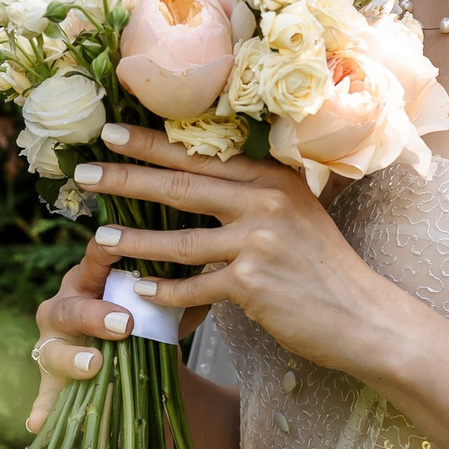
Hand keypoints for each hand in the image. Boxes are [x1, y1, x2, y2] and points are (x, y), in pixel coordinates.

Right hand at [26, 216, 219, 434]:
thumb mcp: (160, 310)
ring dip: (73, 360)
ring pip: (53, 352)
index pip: (91, 261)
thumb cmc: (141, 324)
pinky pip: (45, 399)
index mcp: (86, 281)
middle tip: (125, 324)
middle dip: (95, 315)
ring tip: (96, 366)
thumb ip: (180, 297)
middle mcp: (62, 310)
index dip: (102, 254)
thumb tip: (212, 287)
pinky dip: (42, 410)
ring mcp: (53, 348)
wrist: (124, 364)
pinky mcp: (52, 383)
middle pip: (70, 309)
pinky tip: (37, 424)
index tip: (119, 250)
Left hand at [70, 123, 407, 377]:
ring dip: (133, 240)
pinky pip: (194, 287)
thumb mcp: (296, 215)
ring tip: (96, 239)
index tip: (111, 132)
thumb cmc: (323, 268)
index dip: (151, 144)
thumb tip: (201, 179)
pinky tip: (138, 290)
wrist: (363, 317)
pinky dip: (164, 291)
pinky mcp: (252, 284)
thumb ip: (254, 196)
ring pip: (179, 240)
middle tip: (85, 174)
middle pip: (180, 187)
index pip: (200, 155)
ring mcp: (258, 243)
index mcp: (271, 179)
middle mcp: (264, 202)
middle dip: (126, 179)